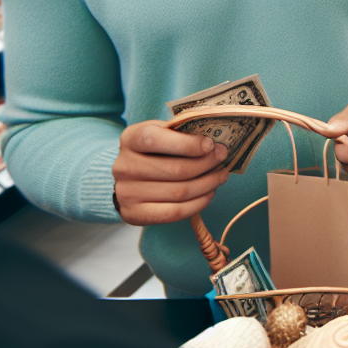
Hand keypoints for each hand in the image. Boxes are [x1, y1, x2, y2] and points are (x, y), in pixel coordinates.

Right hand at [112, 121, 230, 224]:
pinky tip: (209, 193)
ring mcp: (126, 193)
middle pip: (176, 169)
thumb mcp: (163, 133)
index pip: (155, 139)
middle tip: (222, 159)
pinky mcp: (134, 214)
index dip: (187, 143)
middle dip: (207, 164)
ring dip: (208, 184)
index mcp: (130, 139)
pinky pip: (175, 212)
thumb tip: (215, 145)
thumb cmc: (154, 151)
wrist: (129, 178)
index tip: (210, 145)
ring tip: (221, 175)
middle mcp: (124, 166)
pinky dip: (199, 203)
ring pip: (180, 192)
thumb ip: (183, 133)